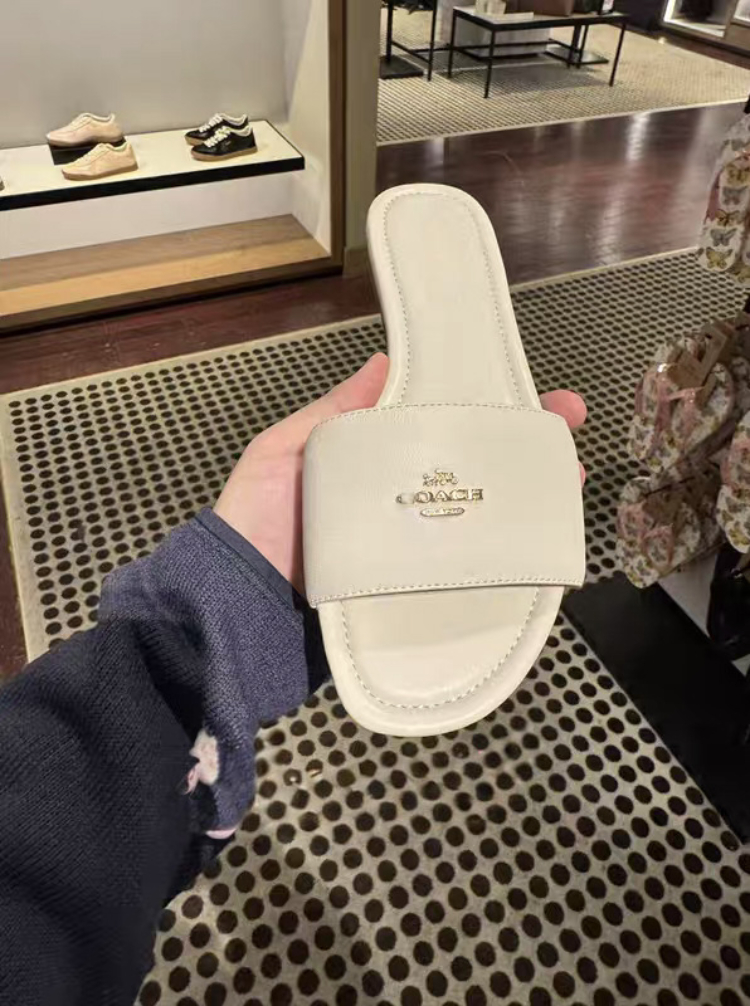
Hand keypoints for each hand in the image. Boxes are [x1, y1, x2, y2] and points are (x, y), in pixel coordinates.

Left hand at [215, 354, 585, 592]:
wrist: (234, 606)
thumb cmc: (254, 522)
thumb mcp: (284, 453)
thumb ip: (333, 415)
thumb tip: (384, 361)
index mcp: (376, 470)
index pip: (443, 434)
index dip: (489, 413)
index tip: (534, 395)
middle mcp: (403, 512)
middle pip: (476, 479)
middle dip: (528, 458)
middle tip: (569, 440)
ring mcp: (413, 560)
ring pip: (483, 530)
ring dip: (530, 510)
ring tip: (568, 489)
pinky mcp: (415, 604)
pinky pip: (467, 585)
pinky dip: (507, 572)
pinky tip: (539, 558)